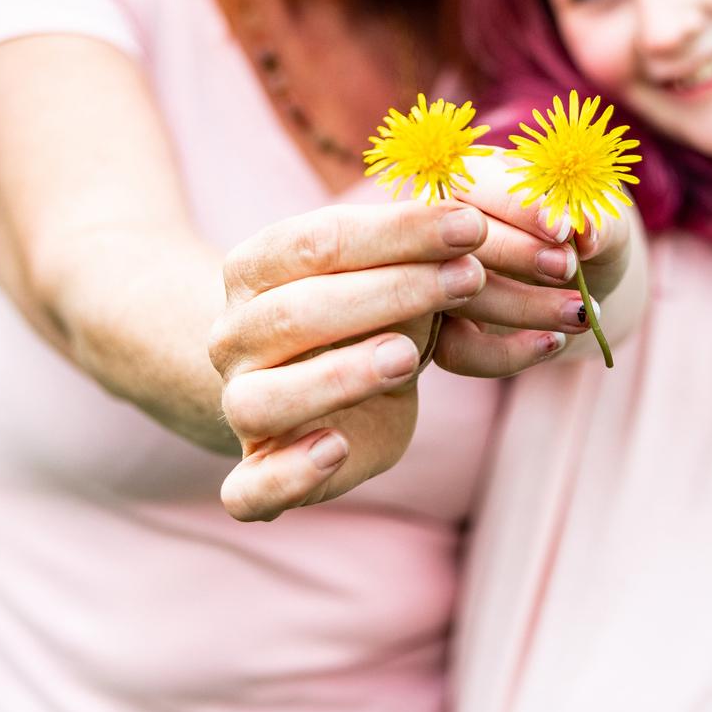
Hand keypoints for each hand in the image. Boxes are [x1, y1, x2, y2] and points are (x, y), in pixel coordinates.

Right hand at [208, 198, 551, 519]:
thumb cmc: (368, 317)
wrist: (326, 393)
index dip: (396, 232)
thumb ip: (419, 251)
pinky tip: (335, 450)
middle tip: (468, 280)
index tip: (471, 225)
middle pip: (296, 312)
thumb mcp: (391, 273)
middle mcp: (234, 336)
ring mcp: (239, 406)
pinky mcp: (255, 475)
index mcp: (254, 270)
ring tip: (408, 358)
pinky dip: (288, 475)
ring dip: (336, 377)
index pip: (315, 241)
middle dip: (390, 292)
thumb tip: (476, 223)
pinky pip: (249, 489)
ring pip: (263, 399)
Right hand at [431, 148, 629, 376]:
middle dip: (516, 253)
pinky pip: (456, 351)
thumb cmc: (589, 231)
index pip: (474, 180)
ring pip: (453, 296)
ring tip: (580, 312)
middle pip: (451, 236)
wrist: (587, 280)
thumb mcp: (603, 216)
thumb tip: (583, 228)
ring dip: (522, 307)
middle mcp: (439, 224)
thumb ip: (596, 214)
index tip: (562, 230)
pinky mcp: (440, 333)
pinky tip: (554, 342)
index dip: (516, 206)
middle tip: (568, 267)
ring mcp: (432, 280)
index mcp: (474, 174)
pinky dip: (506, 354)